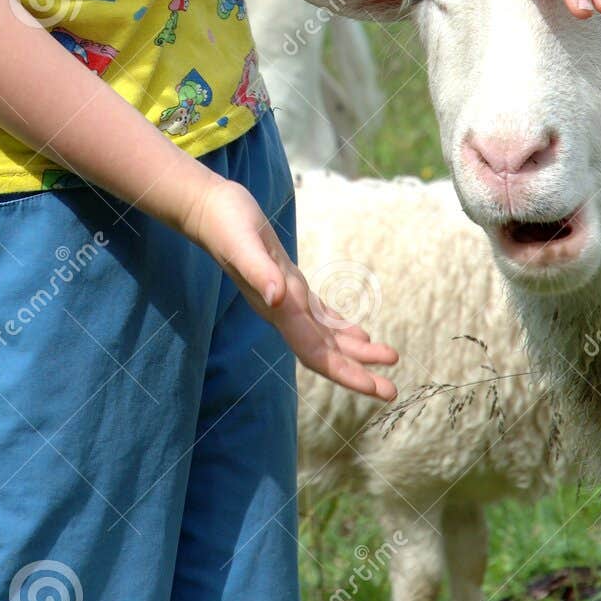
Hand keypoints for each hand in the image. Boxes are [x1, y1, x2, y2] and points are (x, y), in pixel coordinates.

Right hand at [183, 175, 397, 398]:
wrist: (208, 210)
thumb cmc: (226, 223)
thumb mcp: (244, 245)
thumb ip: (259, 273)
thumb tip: (278, 300)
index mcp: (278, 309)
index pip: (315, 352)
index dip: (345, 371)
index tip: (374, 386)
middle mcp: (283, 311)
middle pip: (325, 352)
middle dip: (358, 371)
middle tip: (392, 390)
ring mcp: (286, 299)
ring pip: (326, 335)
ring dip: (356, 351)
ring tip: (388, 358)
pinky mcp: (288, 281)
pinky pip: (319, 315)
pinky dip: (340, 327)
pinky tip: (358, 334)